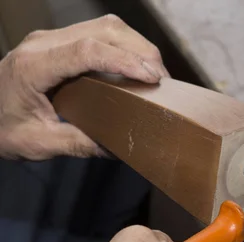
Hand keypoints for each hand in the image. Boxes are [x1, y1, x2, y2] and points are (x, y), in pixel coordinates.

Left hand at [0, 15, 168, 159]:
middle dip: (141, 51)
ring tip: (155, 75)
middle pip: (104, 30)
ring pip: (106, 26)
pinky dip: (126, 47)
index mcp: (33, 66)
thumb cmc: (2, 129)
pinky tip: (138, 68)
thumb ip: (80, 144)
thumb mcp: (39, 144)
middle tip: (163, 82)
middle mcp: (42, 43)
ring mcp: (52, 38)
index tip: (153, 79)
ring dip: (137, 46)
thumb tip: (121, 148)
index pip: (87, 51)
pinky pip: (101, 33)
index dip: (125, 61)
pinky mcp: (61, 41)